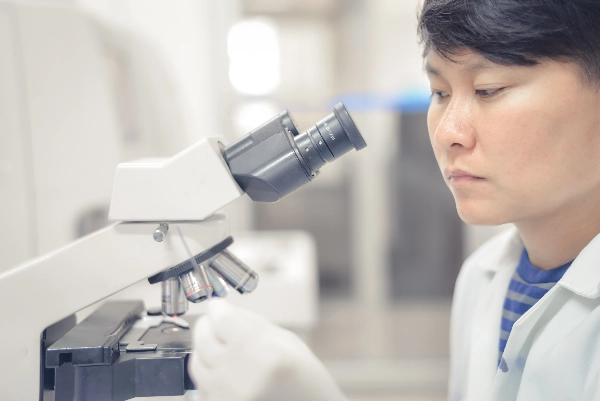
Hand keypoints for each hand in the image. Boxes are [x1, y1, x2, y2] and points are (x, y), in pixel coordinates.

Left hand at [189, 299, 346, 400]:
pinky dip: (209, 373)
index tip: (218, 305)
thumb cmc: (306, 381)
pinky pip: (201, 385)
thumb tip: (221, 309)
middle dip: (207, 325)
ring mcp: (227, 399)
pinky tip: (226, 372)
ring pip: (196, 362)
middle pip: (203, 339)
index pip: (222, 319)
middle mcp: (241, 379)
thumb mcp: (288, 342)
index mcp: (265, 355)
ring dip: (205, 349)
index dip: (218, 308)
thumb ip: (252, 323)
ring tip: (222, 348)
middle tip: (215, 323)